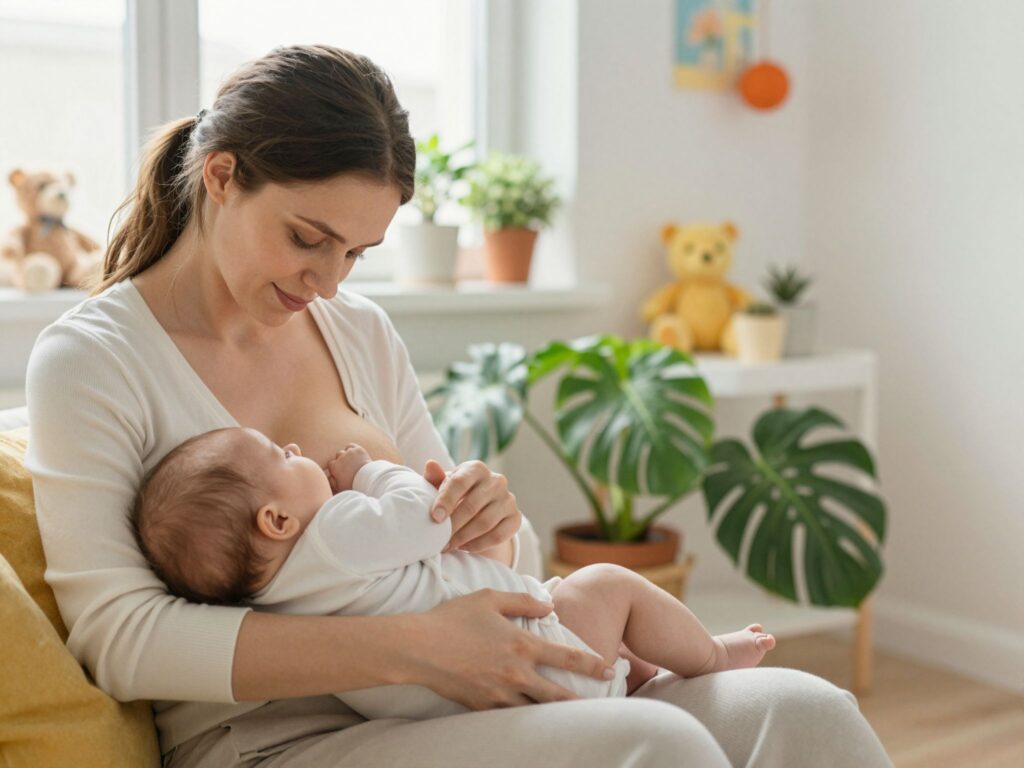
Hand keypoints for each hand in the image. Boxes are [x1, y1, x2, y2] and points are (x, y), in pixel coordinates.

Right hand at [327, 443, 371, 492]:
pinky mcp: (358, 449)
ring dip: (347, 454)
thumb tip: (329, 476)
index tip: (340, 470)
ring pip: (345, 450)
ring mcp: (349, 452)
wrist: (367, 479)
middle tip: (348, 466)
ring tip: (353, 461)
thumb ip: (331, 481)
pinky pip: (351, 446)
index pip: (331, 463)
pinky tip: (355, 454)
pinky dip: (352, 449)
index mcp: (335, 466)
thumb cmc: (353, 485)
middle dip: (341, 459)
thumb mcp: (339, 487)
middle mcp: (340, 457)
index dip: (335, 467)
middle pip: (338, 455)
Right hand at [410, 590, 615, 708]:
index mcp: (522, 644)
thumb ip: (523, 600)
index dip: (592, 663)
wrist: (419, 648)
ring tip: (571, 717)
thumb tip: (548, 605)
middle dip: (582, 699)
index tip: (608, 668)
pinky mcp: (483, 707)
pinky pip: (511, 716)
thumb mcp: (489, 598)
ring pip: (537, 710)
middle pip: (558, 694)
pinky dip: (525, 718)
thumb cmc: (453, 618)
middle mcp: (516, 673)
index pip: (567, 657)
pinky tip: (533, 719)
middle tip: (599, 703)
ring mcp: (500, 694)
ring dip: (555, 713)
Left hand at [423, 460, 521, 552]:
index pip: (460, 482)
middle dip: (453, 525)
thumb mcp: (443, 486)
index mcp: (476, 469)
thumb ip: (435, 478)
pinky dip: (479, 544)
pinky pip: (498, 535)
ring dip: (464, 537)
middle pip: (472, 505)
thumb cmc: (456, 495)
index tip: (435, 518)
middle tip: (439, 540)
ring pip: (485, 522)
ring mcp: (508, 499)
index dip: (446, 500)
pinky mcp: (515, 518)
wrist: (480, 510)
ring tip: (449, 546)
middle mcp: (496, 481)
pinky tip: (465, 547)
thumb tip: (430, 464)